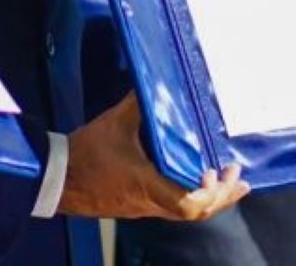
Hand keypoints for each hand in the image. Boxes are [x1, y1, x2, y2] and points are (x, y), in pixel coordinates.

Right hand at [57, 92, 249, 220]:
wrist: (58, 178)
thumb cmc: (86, 153)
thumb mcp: (115, 122)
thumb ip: (140, 102)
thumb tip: (158, 81)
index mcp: (146, 184)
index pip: (186, 204)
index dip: (207, 193)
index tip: (214, 171)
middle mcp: (149, 202)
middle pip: (195, 213)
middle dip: (222, 196)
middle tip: (237, 177)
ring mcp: (144, 208)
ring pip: (186, 213)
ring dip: (211, 199)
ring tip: (229, 181)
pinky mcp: (139, 206)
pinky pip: (174, 207)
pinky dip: (193, 197)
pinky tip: (199, 181)